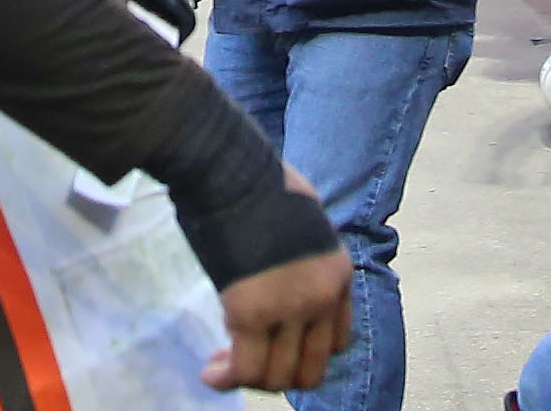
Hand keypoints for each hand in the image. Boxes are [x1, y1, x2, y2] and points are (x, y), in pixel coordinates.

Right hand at [202, 172, 353, 393]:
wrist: (234, 172)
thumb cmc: (261, 188)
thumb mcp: (305, 227)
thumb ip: (303, 262)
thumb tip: (281, 279)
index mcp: (339, 274)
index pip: (338, 342)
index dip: (303, 352)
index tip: (274, 344)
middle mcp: (322, 296)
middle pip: (310, 371)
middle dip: (278, 375)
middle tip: (246, 361)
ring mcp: (289, 307)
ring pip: (277, 378)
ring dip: (249, 379)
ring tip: (222, 367)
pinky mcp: (250, 311)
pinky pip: (244, 369)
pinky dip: (225, 378)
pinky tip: (210, 372)